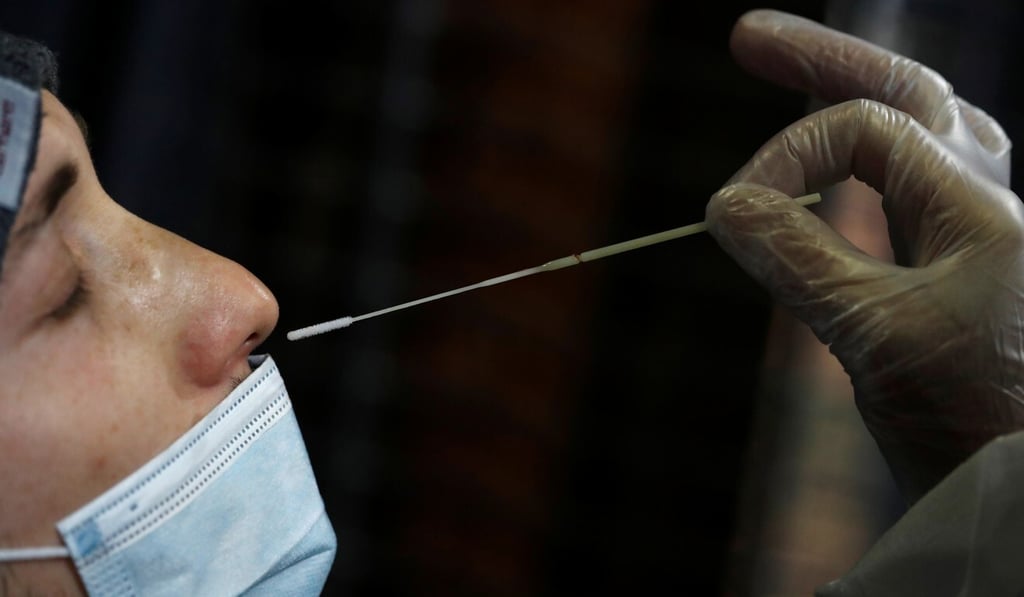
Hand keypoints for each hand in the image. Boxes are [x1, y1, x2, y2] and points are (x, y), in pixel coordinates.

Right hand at [706, 10, 1023, 502]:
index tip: (725, 214)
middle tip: (747, 35)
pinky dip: (877, 158)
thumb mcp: (874, 333)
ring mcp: (982, 235)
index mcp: (981, 206)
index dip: (785, 156)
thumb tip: (724, 202)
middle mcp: (990, 204)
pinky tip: (857, 158)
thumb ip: (798, 257)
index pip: (864, 132)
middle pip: (910, 96)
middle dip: (824, 60)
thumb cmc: (978, 421)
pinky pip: (925, 184)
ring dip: (860, 95)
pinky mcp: (964, 272)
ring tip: (801, 67)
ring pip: (927, 133)